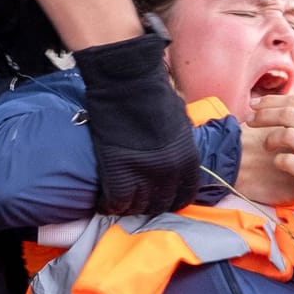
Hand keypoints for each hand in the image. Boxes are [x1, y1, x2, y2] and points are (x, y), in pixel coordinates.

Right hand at [71, 34, 198, 214]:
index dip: (173, 199)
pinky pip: (117, 202)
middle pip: (162, 204)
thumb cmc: (155, 94)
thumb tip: (175, 146)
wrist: (129, 85)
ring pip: (139, 207)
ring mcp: (145, 176)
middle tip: (138, 201)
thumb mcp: (180, 119)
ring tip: (121, 203)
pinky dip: (110, 205)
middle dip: (150, 205)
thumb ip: (180, 139)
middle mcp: (171, 173)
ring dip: (130, 208)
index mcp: (188, 158)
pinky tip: (105, 202)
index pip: (186, 194)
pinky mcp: (119, 174)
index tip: (162, 198)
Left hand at [247, 95, 293, 232]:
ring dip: (269, 139)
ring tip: (267, 145)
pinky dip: (278, 160)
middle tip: (250, 122)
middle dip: (263, 116)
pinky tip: (279, 163)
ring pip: (287, 134)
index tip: (255, 105)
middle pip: (288, 114)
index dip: (271, 101)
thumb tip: (280, 105)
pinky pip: (288, 161)